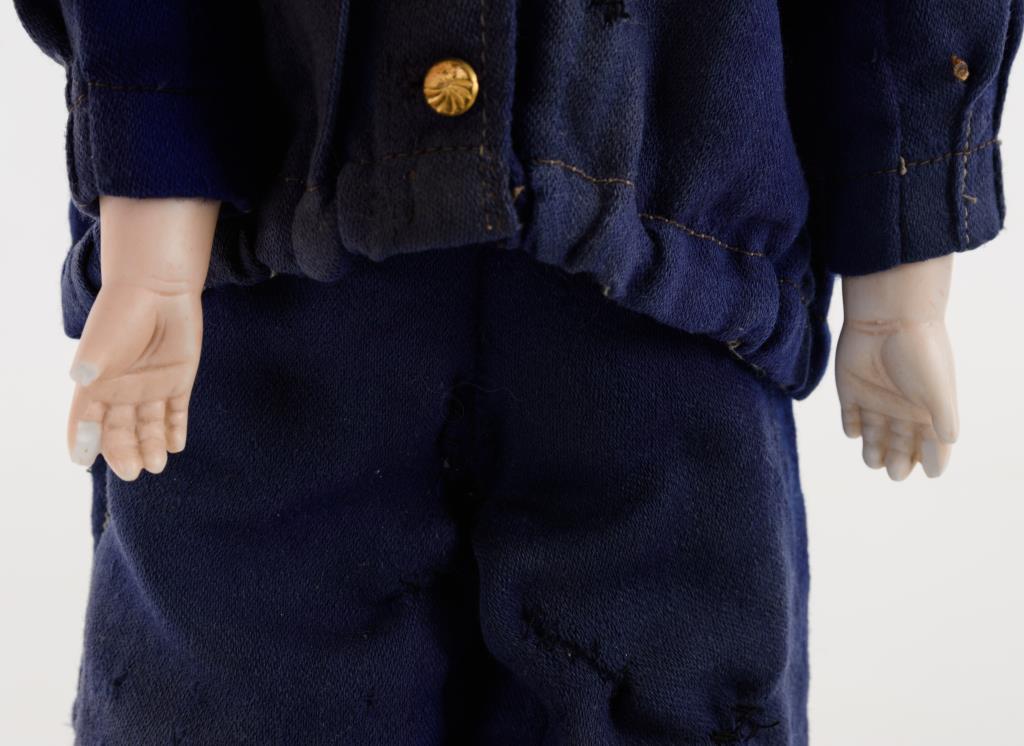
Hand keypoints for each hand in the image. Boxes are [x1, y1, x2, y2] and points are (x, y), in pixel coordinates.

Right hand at [67, 280, 202, 479]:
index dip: (82, 440)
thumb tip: (81, 377)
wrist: (159, 290)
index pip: (86, 420)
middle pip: (119, 431)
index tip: (81, 461)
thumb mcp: (105, 340)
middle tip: (132, 471)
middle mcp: (122, 392)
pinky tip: (177, 445)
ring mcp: (151, 389)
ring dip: (152, 446)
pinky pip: (176, 414)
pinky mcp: (177, 383)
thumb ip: (95, 362)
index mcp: (96, 385)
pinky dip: (176, 430)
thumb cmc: (123, 313)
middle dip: (124, 452)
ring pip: (149, 427)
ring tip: (156, 463)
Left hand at [835, 317, 957, 479]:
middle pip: (902, 443)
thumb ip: (943, 416)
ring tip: (874, 463)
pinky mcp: (851, 390)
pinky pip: (851, 417)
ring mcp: (876, 399)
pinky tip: (854, 433)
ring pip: (875, 435)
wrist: (888, 318)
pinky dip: (852, 427)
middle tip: (896, 474)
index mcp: (928, 408)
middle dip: (900, 460)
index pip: (932, 443)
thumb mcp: (937, 388)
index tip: (932, 474)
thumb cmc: (920, 352)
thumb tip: (950, 441)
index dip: (933, 459)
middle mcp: (903, 407)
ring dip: (874, 451)